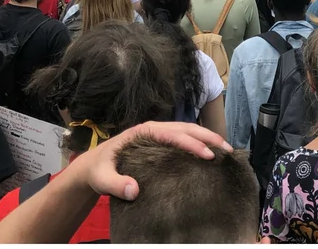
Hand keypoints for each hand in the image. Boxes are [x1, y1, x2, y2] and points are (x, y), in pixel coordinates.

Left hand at [78, 121, 229, 201]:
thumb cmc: (98, 170)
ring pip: (185, 130)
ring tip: (225, 149)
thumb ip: (115, 184)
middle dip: (205, 135)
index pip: (169, 134)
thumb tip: (134, 190)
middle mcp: (150, 129)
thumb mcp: (102, 179)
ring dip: (205, 137)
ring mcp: (156, 134)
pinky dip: (198, 142)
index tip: (206, 155)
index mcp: (140, 133)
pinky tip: (210, 153)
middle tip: (226, 149)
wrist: (92, 167)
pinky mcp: (159, 142)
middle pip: (182, 127)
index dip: (189, 143)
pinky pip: (182, 138)